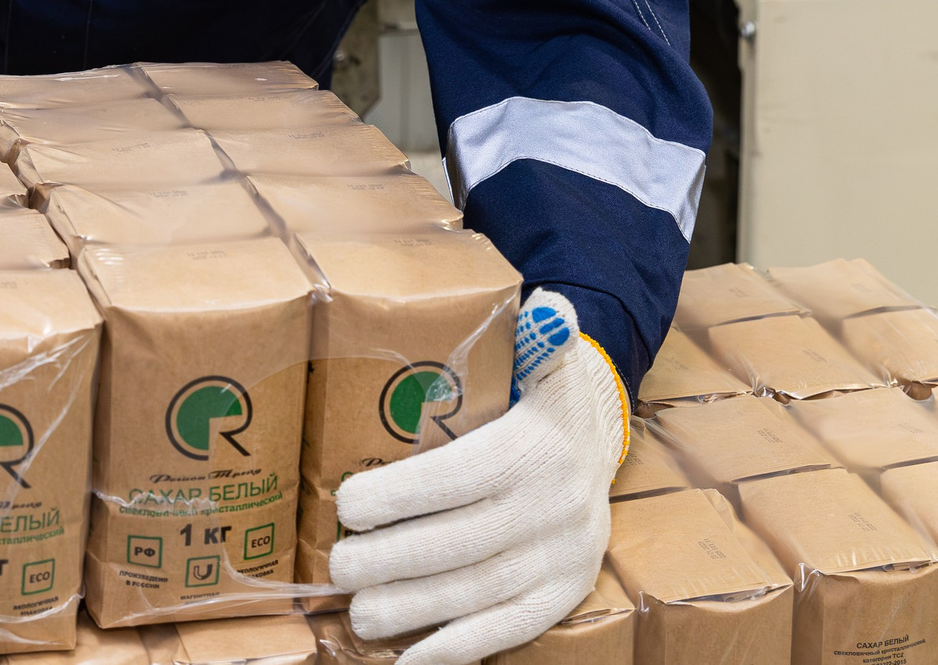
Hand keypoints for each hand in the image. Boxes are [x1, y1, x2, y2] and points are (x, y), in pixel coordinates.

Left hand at [327, 291, 627, 664]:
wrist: (601, 440)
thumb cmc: (545, 398)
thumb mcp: (548, 360)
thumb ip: (542, 336)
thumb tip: (550, 308)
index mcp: (539, 450)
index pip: (461, 478)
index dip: (402, 495)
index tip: (347, 503)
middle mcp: (555, 509)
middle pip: (462, 544)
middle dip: (392, 561)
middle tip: (336, 565)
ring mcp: (561, 558)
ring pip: (479, 593)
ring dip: (413, 610)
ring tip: (357, 614)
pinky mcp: (563, 595)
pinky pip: (508, 630)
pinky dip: (457, 649)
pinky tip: (410, 659)